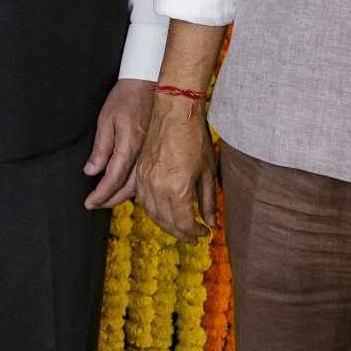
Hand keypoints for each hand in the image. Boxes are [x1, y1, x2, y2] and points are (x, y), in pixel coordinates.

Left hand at [82, 77, 152, 209]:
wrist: (151, 85)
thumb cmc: (126, 98)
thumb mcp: (106, 119)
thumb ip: (101, 148)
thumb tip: (92, 172)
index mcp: (129, 146)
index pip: (113, 179)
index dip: (100, 194)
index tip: (89, 203)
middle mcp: (143, 155)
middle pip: (127, 187)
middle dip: (109, 200)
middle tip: (95, 205)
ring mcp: (151, 154)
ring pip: (138, 185)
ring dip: (121, 196)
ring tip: (107, 200)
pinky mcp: (155, 151)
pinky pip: (145, 176)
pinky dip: (134, 187)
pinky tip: (126, 188)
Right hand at [132, 89, 217, 241]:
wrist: (174, 113)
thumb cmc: (194, 138)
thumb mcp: (207, 171)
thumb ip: (207, 200)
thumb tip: (210, 221)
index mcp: (177, 188)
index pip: (183, 222)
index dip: (194, 232)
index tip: (204, 234)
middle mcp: (158, 187)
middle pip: (166, 221)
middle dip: (181, 233)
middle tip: (193, 237)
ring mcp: (146, 179)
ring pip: (152, 212)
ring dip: (166, 224)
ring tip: (179, 228)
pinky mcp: (140, 172)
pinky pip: (143, 199)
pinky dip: (153, 210)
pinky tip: (163, 212)